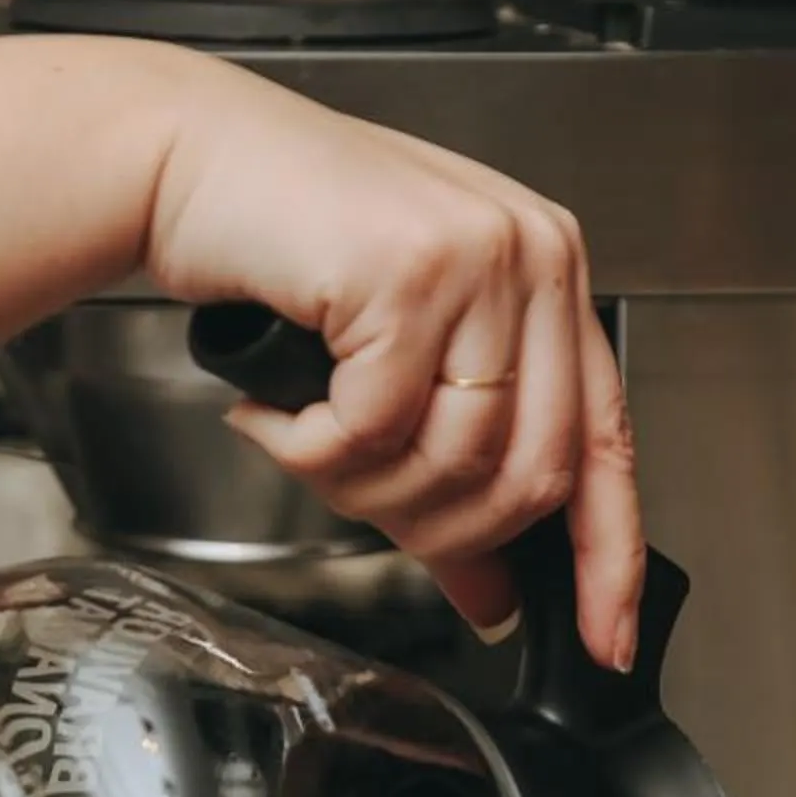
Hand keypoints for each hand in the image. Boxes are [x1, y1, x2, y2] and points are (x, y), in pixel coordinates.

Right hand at [146, 80, 643, 669]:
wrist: (186, 159)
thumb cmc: (287, 241)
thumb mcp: (398, 357)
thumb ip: (457, 464)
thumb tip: (494, 592)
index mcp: (550, 275)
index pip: (609, 443)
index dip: (607, 556)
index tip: (602, 638)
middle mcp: (533, 257)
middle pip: (532, 473)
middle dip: (442, 528)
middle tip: (365, 506)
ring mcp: (480, 259)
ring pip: (455, 461)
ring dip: (364, 488)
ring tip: (308, 441)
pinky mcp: (410, 272)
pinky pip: (373, 429)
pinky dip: (309, 447)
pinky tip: (275, 409)